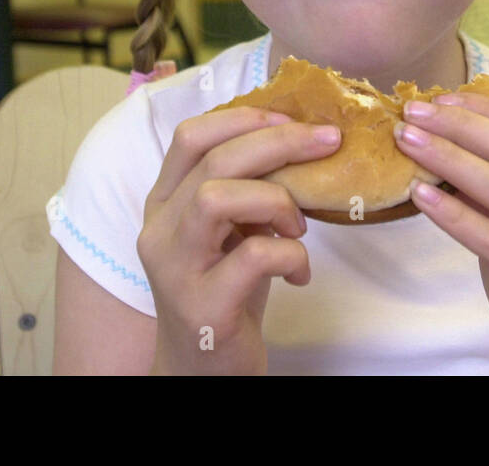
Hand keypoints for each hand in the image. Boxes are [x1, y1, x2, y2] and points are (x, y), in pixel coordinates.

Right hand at [137, 107, 340, 374]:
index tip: (291, 119)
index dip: (244, 117)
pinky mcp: (203, 307)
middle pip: (213, 159)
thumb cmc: (226, 292)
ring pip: (216, 197)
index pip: (190, 137)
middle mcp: (160, 230)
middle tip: (328, 142)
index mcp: (164, 203)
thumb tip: (304, 140)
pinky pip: (253, 257)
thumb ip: (248, 189)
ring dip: (276, 200)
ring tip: (299, 225)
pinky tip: (299, 274)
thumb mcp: (231, 232)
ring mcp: (176, 269)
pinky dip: (291, 255)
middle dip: (280, 141)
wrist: (203, 370)